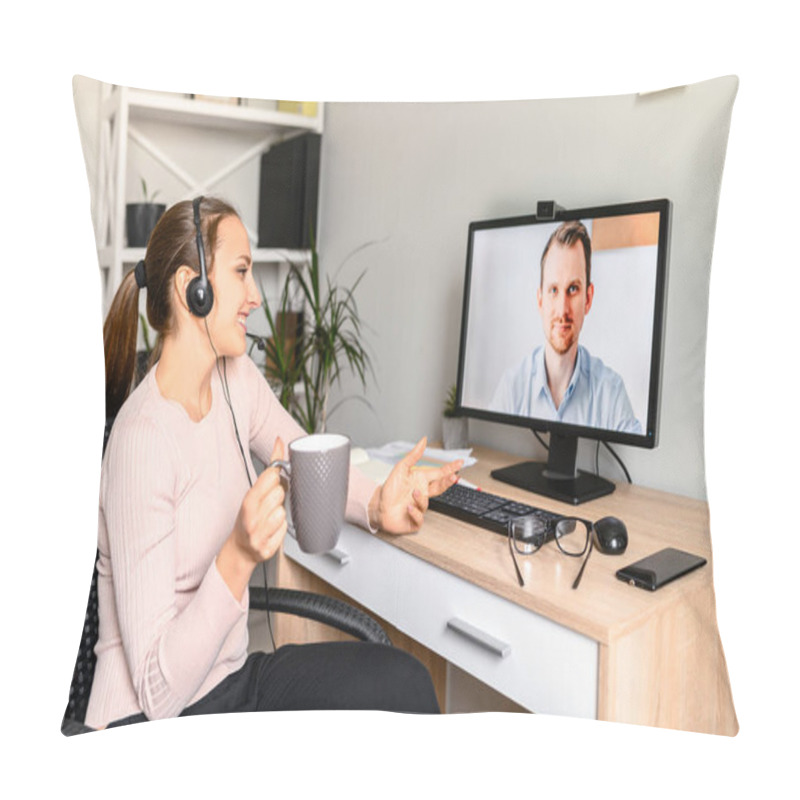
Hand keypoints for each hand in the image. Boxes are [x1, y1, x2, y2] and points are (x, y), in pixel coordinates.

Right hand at [231, 437, 287, 563]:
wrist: (241, 550)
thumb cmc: (249, 517)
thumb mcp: (255, 492)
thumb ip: (270, 470)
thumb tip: (280, 443)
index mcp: (248, 500)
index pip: (270, 477)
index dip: (277, 475)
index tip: (277, 476)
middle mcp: (251, 517)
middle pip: (280, 493)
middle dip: (279, 497)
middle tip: (271, 503)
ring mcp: (258, 534)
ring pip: (283, 512)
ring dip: (280, 514)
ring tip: (270, 518)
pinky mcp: (267, 548)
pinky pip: (284, 530)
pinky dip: (281, 529)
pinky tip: (272, 531)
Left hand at [370, 437, 462, 533]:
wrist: (377, 507)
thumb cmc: (389, 489)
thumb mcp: (401, 468)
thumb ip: (413, 455)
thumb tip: (423, 441)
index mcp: (421, 481)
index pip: (439, 474)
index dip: (450, 468)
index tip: (459, 462)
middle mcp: (422, 493)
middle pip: (440, 487)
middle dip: (447, 482)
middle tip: (453, 477)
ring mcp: (419, 507)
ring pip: (426, 503)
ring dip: (420, 498)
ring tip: (413, 493)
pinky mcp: (414, 520)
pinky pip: (419, 517)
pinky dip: (414, 512)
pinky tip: (408, 507)